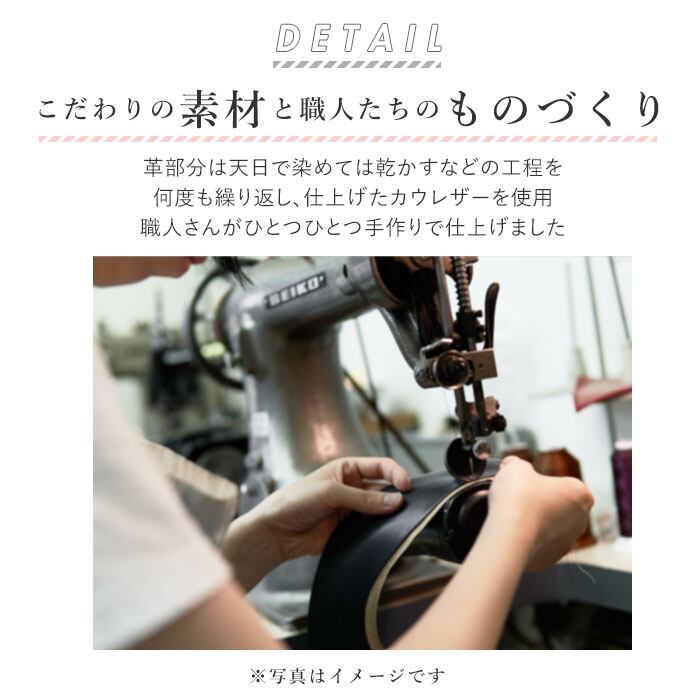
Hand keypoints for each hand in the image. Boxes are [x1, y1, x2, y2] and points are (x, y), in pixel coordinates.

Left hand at [256, 457, 410, 560]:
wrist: (275, 531)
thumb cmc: (294, 501)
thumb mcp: (330, 493)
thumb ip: (363, 499)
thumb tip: (395, 501)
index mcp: (347, 469)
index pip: (380, 466)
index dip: (396, 473)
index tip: (406, 486)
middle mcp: (353, 488)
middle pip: (384, 489)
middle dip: (396, 495)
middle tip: (406, 505)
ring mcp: (352, 510)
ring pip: (380, 511)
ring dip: (389, 515)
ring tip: (397, 520)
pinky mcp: (350, 531)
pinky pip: (372, 530)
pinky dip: (380, 532)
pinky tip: (385, 534)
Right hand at [487, 456, 593, 570]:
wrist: (509, 534)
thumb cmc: (518, 498)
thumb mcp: (516, 467)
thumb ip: (517, 464)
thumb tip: (511, 466)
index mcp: (580, 494)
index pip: (563, 483)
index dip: (541, 481)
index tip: (525, 483)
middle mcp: (580, 521)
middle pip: (558, 506)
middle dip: (540, 502)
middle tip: (518, 498)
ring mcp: (566, 543)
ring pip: (549, 527)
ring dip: (534, 522)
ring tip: (511, 516)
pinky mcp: (550, 559)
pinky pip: (538, 545)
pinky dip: (526, 539)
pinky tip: (512, 532)